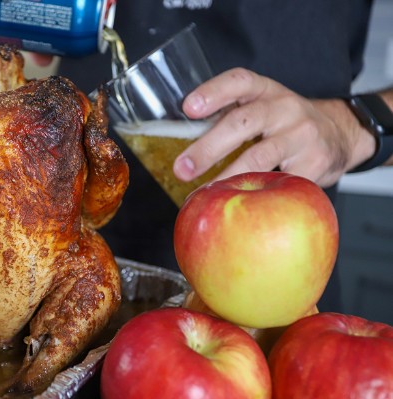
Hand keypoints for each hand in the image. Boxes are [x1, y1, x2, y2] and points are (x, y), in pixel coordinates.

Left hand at [173, 68, 375, 187]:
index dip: (213, 92)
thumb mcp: (261, 109)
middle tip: (182, 168)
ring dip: (227, 177)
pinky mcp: (315, 162)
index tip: (188, 108)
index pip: (239, 81)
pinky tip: (240, 205)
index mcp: (265, 91)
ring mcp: (302, 134)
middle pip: (242, 123)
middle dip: (208, 147)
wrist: (340, 134)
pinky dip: (257, 195)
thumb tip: (172, 146)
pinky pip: (281, 183)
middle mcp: (285, 107)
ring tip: (205, 192)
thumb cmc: (283, 125)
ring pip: (260, 156)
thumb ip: (228, 119)